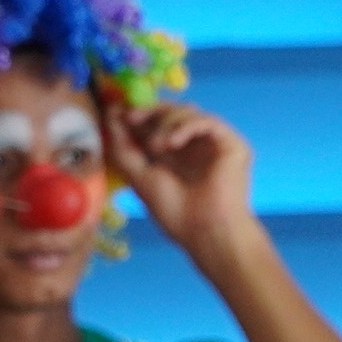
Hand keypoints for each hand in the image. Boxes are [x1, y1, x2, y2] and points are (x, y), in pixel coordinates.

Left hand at [106, 102, 256, 262]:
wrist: (205, 230)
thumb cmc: (174, 211)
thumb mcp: (139, 176)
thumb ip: (123, 146)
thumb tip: (110, 115)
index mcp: (173, 155)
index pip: (155, 123)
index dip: (137, 114)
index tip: (117, 111)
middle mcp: (193, 146)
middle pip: (172, 112)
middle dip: (149, 111)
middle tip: (131, 116)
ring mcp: (212, 143)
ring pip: (188, 112)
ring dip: (166, 123)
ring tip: (157, 146)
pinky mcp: (231, 143)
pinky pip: (207, 121)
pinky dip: (186, 126)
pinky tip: (174, 142)